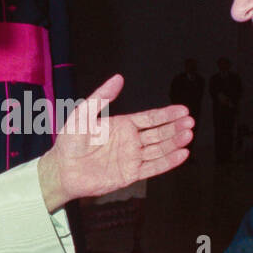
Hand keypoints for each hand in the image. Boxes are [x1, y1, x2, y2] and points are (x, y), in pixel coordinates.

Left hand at [37, 74, 192, 211]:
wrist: (62, 169)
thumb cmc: (69, 141)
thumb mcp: (84, 113)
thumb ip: (102, 96)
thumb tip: (118, 78)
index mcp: (122, 125)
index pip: (150, 118)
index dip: (167, 115)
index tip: (183, 110)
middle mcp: (130, 141)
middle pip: (159, 133)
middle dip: (175, 128)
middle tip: (190, 123)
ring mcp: (132, 158)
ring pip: (159, 149)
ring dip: (175, 143)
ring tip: (189, 136)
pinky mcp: (130, 175)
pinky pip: (153, 168)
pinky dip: (168, 162)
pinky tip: (182, 155)